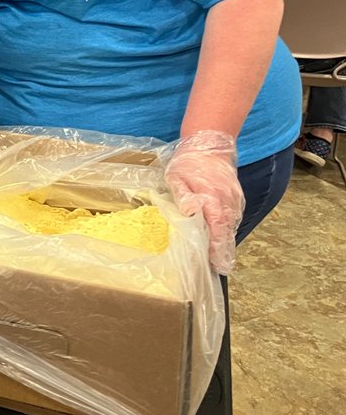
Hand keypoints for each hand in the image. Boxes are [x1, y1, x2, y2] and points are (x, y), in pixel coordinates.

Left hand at [164, 129, 244, 274]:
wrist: (210, 144)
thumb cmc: (189, 162)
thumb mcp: (177, 177)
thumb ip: (183, 196)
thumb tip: (190, 213)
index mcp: (214, 200)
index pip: (218, 232)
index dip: (217, 250)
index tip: (217, 266)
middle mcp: (229, 204)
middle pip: (228, 235)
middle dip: (223, 253)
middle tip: (218, 270)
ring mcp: (235, 202)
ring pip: (231, 228)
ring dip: (224, 243)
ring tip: (217, 261)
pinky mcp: (236, 200)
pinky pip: (231, 219)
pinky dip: (225, 230)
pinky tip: (218, 240)